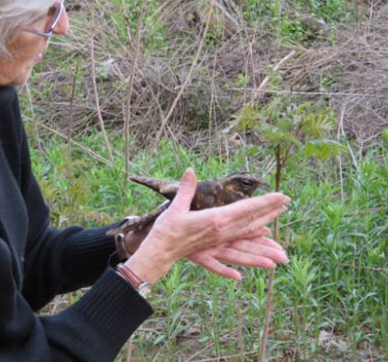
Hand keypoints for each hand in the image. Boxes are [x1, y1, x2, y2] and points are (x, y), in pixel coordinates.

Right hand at [125, 168, 289, 283]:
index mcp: (217, 219)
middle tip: (286, 205)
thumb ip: (186, 188)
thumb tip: (190, 170)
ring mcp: (219, 245)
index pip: (247, 209)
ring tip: (281, 248)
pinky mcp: (213, 254)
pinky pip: (232, 260)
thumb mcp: (177, 205)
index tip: (281, 197)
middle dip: (270, 213)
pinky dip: (244, 264)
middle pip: (251, 223)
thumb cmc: (167, 227)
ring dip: (264, 245)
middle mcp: (222, 233)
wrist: (159, 250)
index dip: (266, 203)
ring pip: (247, 244)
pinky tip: (250, 273)